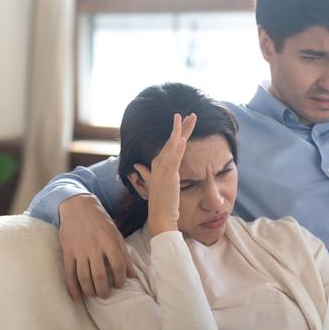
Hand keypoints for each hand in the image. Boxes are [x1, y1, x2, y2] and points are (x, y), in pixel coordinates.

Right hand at [58, 194, 135, 300]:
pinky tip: (76, 297)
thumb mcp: (116, 234)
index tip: (120, 284)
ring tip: (94, 295)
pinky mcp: (67, 252)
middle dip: (104, 290)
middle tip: (106, 295)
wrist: (77, 206)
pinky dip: (72, 288)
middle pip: (99, 275)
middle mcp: (94, 247)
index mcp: (109, 241)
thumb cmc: (100, 221)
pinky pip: (69, 273)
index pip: (118, 265)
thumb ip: (124, 254)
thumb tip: (132, 275)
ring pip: (84, 277)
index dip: (120, 279)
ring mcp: (79, 250)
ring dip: (89, 290)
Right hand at [135, 113, 196, 237]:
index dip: (177, 132)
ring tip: (190, 118)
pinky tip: (182, 139)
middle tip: (192, 114)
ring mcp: (164, 168)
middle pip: (172, 140)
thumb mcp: (152, 183)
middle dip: (182, 126)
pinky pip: (175, 159)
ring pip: (174, 145)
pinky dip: (178, 148)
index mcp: (157, 164)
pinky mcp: (169, 175)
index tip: (185, 121)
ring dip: (182, 131)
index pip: (169, 144)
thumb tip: (137, 165)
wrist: (160, 215)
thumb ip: (145, 173)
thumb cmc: (159, 200)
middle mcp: (159, 163)